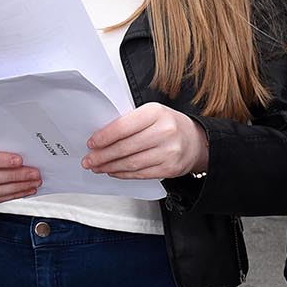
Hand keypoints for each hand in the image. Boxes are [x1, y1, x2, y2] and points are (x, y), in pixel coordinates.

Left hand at [85, 102, 209, 180]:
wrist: (196, 141)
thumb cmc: (170, 125)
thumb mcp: (152, 114)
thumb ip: (130, 122)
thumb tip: (102, 137)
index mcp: (156, 113)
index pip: (123, 126)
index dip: (104, 137)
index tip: (92, 143)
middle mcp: (164, 132)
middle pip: (125, 148)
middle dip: (102, 155)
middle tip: (89, 159)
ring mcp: (168, 152)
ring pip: (131, 163)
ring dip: (110, 167)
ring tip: (98, 167)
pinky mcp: (169, 168)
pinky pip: (140, 174)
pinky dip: (123, 174)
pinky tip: (114, 171)